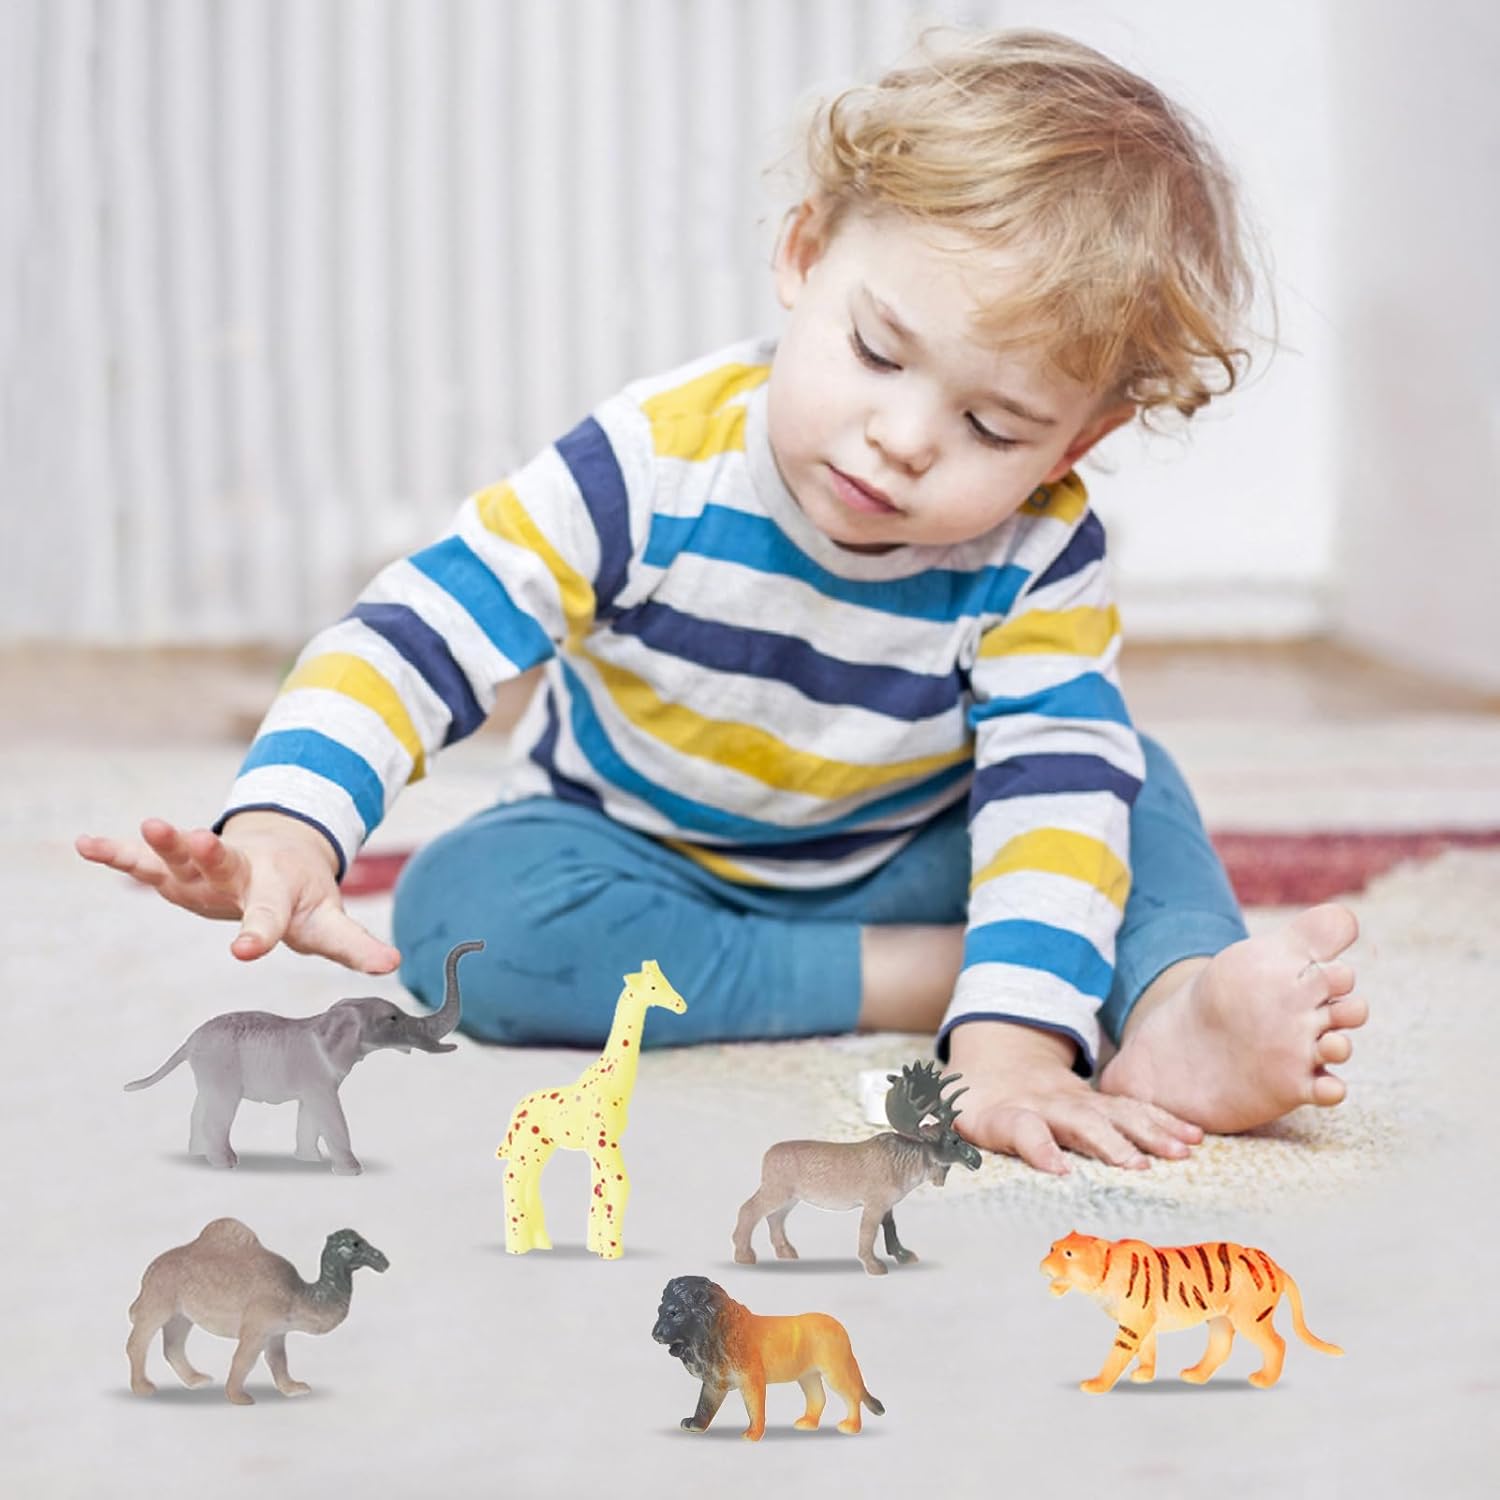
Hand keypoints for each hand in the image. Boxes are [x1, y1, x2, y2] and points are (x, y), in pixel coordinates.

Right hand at [75, 811, 399, 972]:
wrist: (284, 854)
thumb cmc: (304, 897)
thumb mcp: (330, 922)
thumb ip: (355, 944)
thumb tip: (393, 965)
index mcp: (277, 893)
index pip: (270, 915)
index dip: (260, 933)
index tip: (246, 950)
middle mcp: (239, 876)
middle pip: (224, 865)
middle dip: (211, 854)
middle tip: (200, 837)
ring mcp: (205, 870)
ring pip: (182, 856)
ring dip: (164, 842)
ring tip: (147, 826)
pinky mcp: (179, 869)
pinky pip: (144, 862)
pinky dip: (116, 853)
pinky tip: (85, 844)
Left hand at [947, 1021, 1202, 1174]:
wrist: (1000, 1056)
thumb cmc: (972, 1100)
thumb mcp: (943, 1112)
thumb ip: (928, 1128)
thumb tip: (909, 1135)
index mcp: (1005, 1113)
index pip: (1020, 1128)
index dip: (1037, 1145)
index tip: (1058, 1168)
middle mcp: (1046, 1105)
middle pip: (1078, 1121)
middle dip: (1107, 1143)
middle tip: (1136, 1168)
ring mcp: (1078, 1101)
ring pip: (1116, 1113)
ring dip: (1148, 1132)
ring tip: (1180, 1153)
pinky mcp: (1102, 1103)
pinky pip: (1137, 1110)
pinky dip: (1166, 1122)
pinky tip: (1195, 1138)